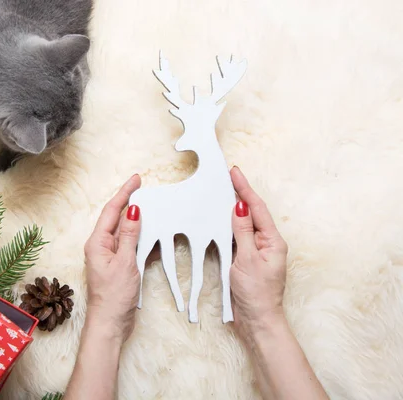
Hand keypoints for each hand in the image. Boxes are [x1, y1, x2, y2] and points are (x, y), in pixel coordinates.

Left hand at [83, 174, 141, 342]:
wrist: (111, 323)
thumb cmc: (114, 296)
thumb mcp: (125, 262)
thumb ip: (130, 235)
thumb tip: (134, 210)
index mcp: (97, 242)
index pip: (112, 210)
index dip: (124, 193)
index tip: (136, 179)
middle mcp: (102, 247)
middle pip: (117, 219)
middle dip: (131, 203)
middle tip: (145, 188)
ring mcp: (110, 257)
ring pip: (126, 232)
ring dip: (139, 221)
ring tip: (153, 207)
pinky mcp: (119, 266)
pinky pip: (132, 247)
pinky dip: (143, 240)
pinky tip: (154, 235)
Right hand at [229, 167, 288, 342]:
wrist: (257, 320)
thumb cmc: (256, 294)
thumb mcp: (247, 260)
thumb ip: (242, 232)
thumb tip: (239, 208)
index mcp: (272, 241)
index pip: (257, 208)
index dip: (245, 189)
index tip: (235, 173)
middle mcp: (267, 243)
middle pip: (252, 213)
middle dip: (240, 194)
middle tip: (228, 177)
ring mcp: (257, 251)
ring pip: (244, 224)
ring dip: (234, 208)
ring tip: (223, 191)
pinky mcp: (247, 260)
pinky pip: (238, 237)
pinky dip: (229, 225)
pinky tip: (221, 219)